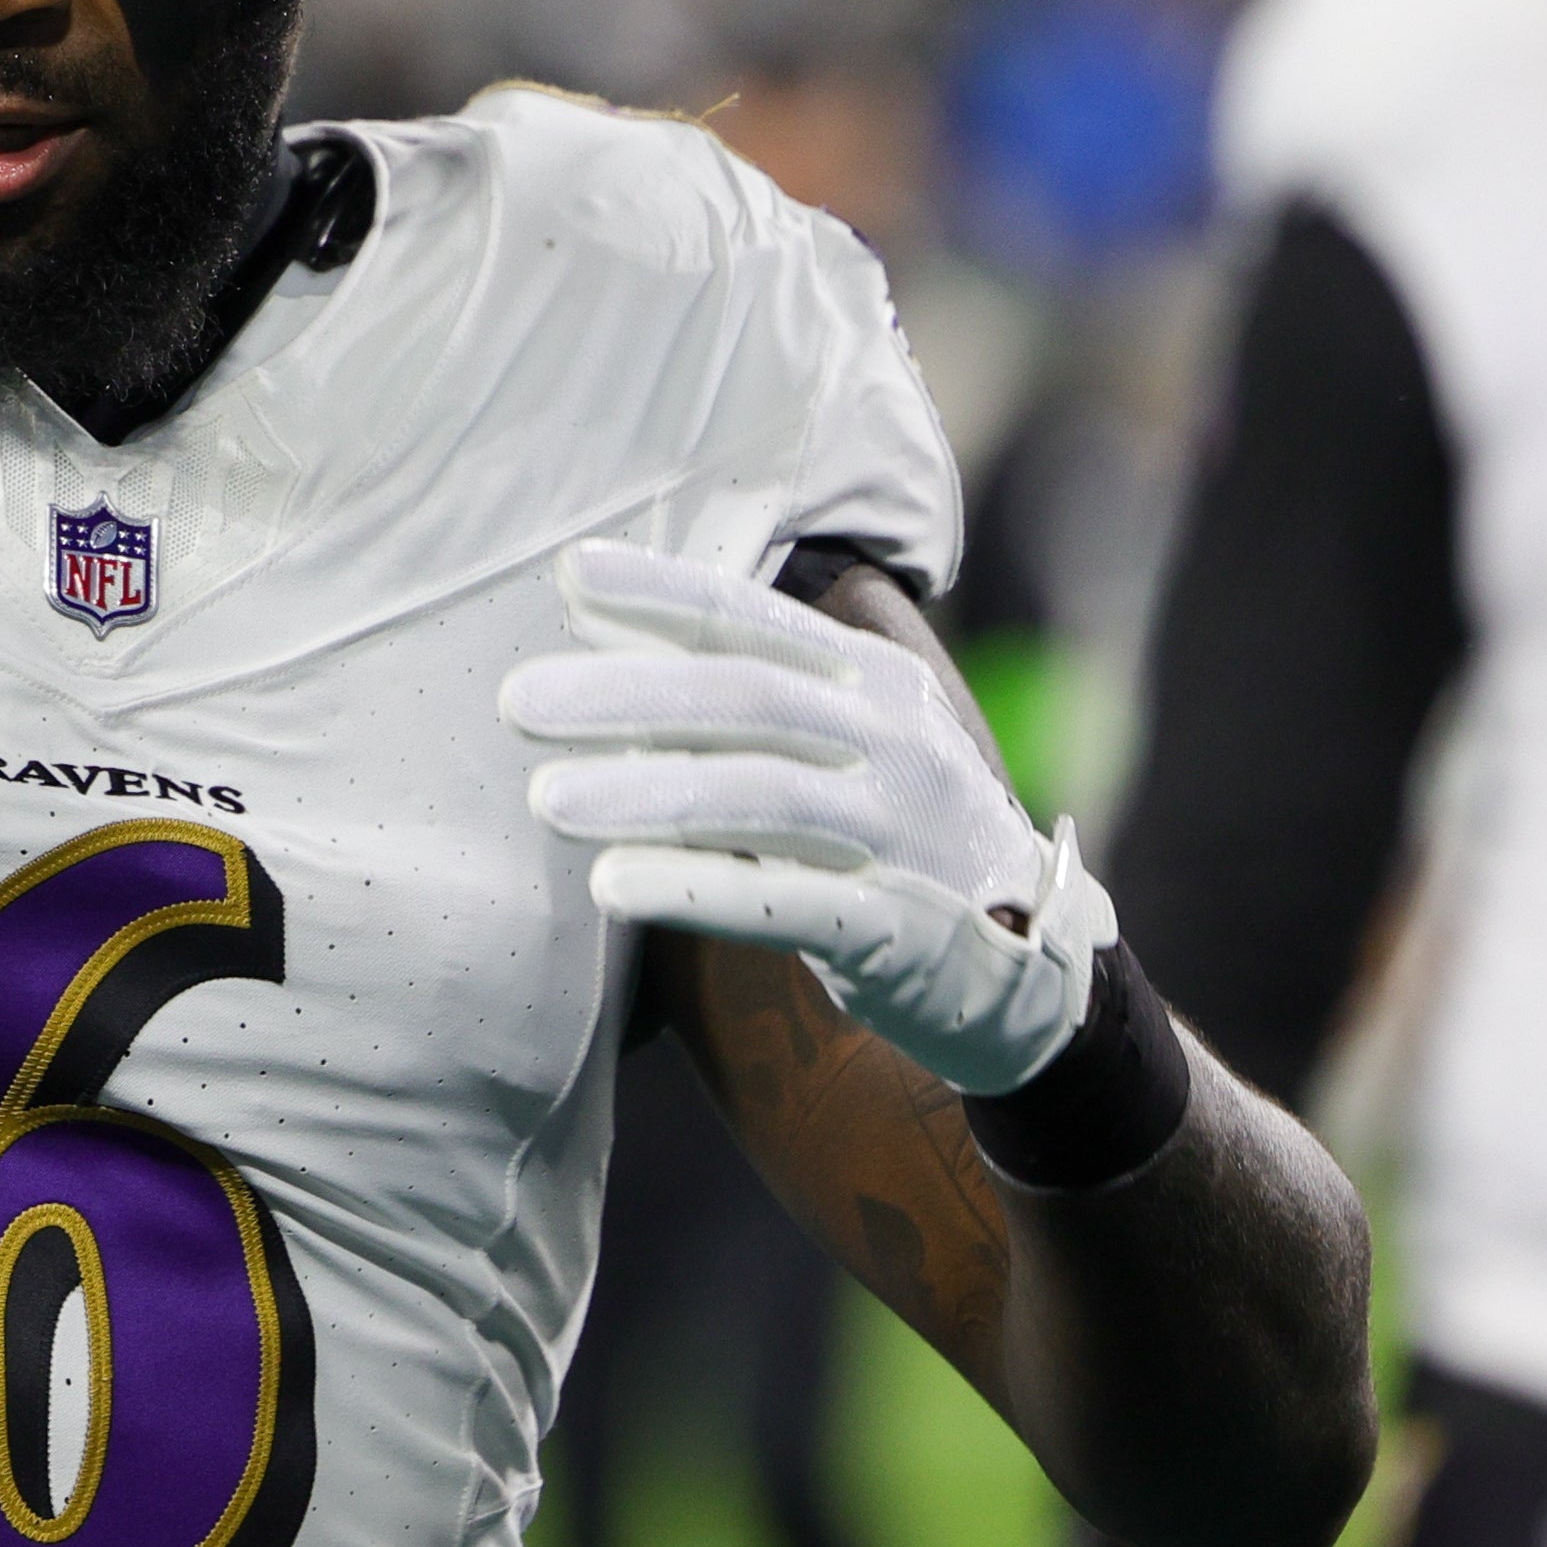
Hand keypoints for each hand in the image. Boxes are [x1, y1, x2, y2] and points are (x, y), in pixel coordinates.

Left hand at [501, 538, 1109, 1095]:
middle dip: (625, 696)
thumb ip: (738, 697)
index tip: (568, 573)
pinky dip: (696, 890)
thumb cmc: (893, 836)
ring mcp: (904, 835)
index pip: (754, 623)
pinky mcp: (902, 929)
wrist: (1030, 972)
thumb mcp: (841, 744)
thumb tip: (595, 634)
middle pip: (745, 702)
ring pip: (761, 798)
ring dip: (646, 794)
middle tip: (516, 701)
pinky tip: (612, 884)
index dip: (664, 594)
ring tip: (544, 797)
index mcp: (875, 682)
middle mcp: (895, 743)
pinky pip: (789, 903)